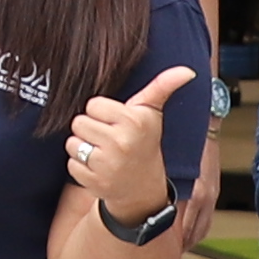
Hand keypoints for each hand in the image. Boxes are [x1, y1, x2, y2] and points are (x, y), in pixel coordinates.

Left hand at [64, 66, 195, 219]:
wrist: (144, 187)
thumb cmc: (144, 141)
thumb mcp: (152, 113)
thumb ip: (163, 86)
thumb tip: (187, 70)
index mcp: (134, 122)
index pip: (92, 105)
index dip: (101, 112)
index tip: (115, 122)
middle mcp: (121, 143)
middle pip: (79, 123)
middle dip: (91, 129)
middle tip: (109, 138)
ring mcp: (108, 166)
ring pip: (72, 143)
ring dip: (83, 148)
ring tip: (103, 153)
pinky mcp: (96, 183)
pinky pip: (71, 165)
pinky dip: (81, 167)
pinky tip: (98, 168)